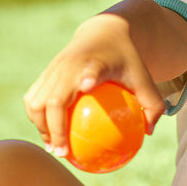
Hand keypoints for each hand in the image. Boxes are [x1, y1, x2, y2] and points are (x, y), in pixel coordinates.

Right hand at [23, 13, 165, 155]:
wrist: (102, 32)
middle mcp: (70, 65)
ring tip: (53, 147)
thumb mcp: (144, 78)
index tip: (87, 87)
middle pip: (53, 99)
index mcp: (96, 62)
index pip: (91, 69)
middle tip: (62, 153)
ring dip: (41, 127)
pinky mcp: (45, 72)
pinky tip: (51, 136)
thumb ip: (152, 104)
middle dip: (53, 129)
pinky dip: (38, 119)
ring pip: (35, 102)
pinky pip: (34, 99)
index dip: (88, 77)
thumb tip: (149, 132)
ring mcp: (54, 68)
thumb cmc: (126, 60)